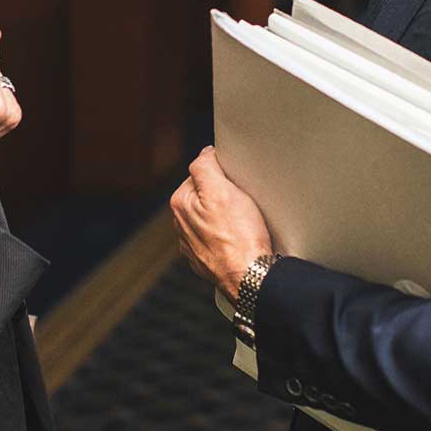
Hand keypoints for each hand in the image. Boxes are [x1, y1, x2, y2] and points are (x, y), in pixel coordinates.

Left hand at [170, 147, 272, 301]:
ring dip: (226, 216)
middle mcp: (181, 225)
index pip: (200, 173)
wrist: (251, 277)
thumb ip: (205, 166)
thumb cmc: (240, 237)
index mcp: (180, 204)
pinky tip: (240, 239)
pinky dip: (229, 235)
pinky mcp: (206, 260)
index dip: (221, 175)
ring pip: (212, 217)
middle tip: (241, 204)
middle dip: (223, 196)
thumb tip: (204, 154)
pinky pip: (218, 238)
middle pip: (206, 195)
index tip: (235, 187)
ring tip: (243, 223)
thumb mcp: (221, 190)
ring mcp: (193, 245)